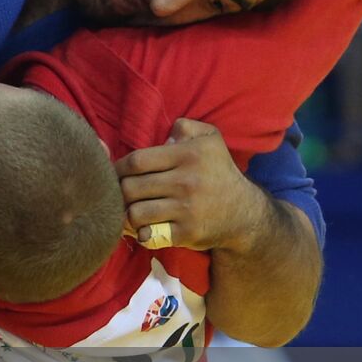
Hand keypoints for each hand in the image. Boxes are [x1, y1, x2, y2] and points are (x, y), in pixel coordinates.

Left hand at [114, 118, 265, 252]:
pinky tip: (147, 226)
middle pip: (130, 188)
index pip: (137, 161)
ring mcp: (187, 210)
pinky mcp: (187, 233)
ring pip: (135, 213)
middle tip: (123, 193)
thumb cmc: (218, 171)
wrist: (244, 213)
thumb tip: (163, 137)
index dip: (118, 167)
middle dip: (121, 191)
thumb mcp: (210, 139)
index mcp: (189, 155)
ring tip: (135, 208)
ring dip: (129, 213)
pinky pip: (148, 234)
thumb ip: (185, 127)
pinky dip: (142, 232)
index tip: (117, 173)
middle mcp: (187, 182)